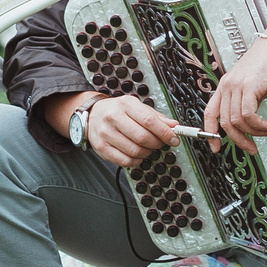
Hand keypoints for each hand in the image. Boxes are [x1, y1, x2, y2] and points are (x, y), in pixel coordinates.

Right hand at [46, 90, 177, 169]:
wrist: (93, 114)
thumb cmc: (117, 111)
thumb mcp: (137, 107)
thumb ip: (156, 117)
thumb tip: (173, 126)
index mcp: (125, 105)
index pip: (149, 121)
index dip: (165, 132)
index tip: (174, 139)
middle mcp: (113, 117)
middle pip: (143, 137)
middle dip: (157, 144)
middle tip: (160, 143)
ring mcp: (106, 133)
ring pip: (135, 151)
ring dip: (147, 153)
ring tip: (147, 148)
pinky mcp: (101, 148)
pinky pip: (124, 161)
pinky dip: (136, 161)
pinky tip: (137, 155)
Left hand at [203, 36, 266, 152]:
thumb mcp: (252, 83)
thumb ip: (246, 100)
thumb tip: (248, 120)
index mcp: (225, 85)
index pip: (210, 112)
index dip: (209, 133)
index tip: (215, 147)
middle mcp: (228, 86)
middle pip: (225, 122)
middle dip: (239, 140)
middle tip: (251, 147)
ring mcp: (237, 86)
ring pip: (237, 121)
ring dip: (253, 133)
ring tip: (265, 132)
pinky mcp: (250, 86)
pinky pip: (248, 115)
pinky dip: (258, 125)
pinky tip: (266, 126)